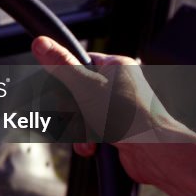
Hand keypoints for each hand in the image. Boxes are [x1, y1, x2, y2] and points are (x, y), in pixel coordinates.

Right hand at [31, 37, 195, 185]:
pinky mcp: (117, 130)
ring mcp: (118, 109)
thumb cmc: (129, 116)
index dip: (65, 77)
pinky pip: (90, 131)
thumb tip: (41, 42)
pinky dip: (87, 140)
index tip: (62, 89)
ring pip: (80, 114)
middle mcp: (118, 86)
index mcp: (116, 67)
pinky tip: (94, 145)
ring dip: (79, 129)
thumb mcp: (86, 86)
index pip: (78, 62)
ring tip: (89, 135)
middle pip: (75, 92)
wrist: (155, 153)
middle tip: (78, 115)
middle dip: (71, 110)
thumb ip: (61, 65)